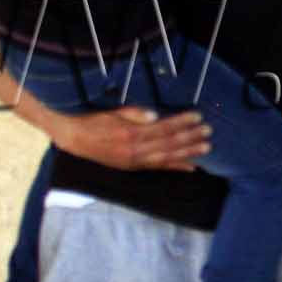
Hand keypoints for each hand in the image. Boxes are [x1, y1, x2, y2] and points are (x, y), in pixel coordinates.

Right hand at [47, 106, 212, 171]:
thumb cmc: (93, 121)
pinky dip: (175, 167)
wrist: (73, 138)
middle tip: (209, 132)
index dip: (181, 122)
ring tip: (206, 148)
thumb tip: (154, 115)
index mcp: (130, 135)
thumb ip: (133, 114)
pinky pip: (157, 169)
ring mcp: (134, 161)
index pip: (162, 128)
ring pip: (166, 158)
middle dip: (190, 138)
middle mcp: (134, 151)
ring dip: (188, 153)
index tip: (197, 116)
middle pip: (168, 144)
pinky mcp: (132, 167)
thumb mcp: (111, 112)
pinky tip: (190, 167)